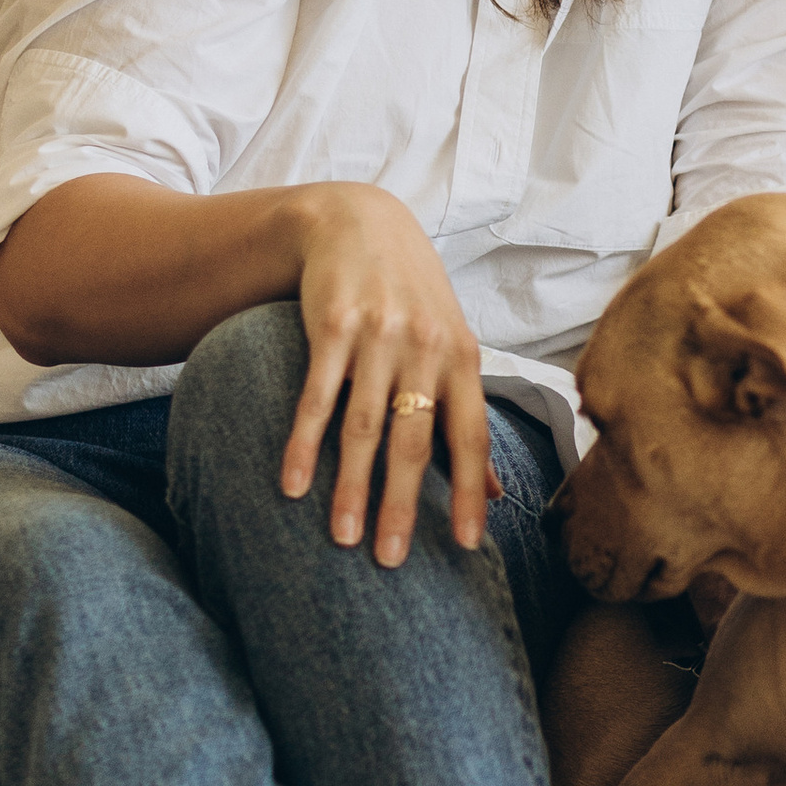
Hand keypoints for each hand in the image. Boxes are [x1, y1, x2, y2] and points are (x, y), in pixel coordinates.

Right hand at [280, 185, 497, 564]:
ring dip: (350, 487)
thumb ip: (467, 418)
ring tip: (340, 538)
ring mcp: (377, 337)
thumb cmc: (413, 299)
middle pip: (412, 442)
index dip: (469, 493)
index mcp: (462, 360)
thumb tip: (496, 493)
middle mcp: (425, 349)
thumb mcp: (452, 348)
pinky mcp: (331, 326)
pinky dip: (301, 444)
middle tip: (389, 563)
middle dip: (401, 506)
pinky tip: (290, 485)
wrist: (359, 222)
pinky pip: (315, 396)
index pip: (470, 438)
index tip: (466, 546)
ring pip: (362, 427)